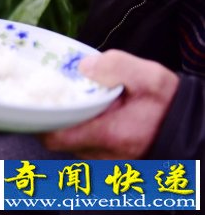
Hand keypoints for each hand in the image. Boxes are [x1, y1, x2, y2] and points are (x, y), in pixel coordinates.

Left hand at [38, 50, 178, 158]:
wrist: (190, 126)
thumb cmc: (167, 102)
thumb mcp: (147, 76)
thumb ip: (114, 67)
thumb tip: (83, 66)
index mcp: (109, 135)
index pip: (55, 137)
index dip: (40, 120)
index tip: (38, 101)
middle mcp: (103, 155)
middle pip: (57, 140)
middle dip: (52, 118)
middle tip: (49, 95)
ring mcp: (104, 161)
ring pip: (69, 144)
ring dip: (66, 124)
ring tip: (67, 101)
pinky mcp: (107, 160)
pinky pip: (82, 146)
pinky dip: (78, 130)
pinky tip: (83, 112)